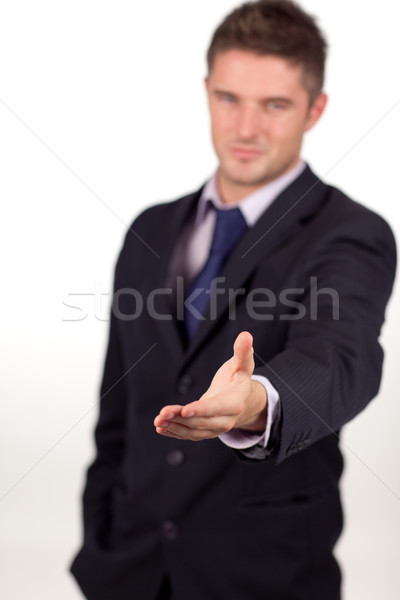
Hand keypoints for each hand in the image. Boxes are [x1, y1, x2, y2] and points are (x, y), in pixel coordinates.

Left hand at [153, 331, 267, 440]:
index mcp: (235, 403)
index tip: (185, 410)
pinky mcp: (204, 432)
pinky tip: (160, 427)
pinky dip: (174, 432)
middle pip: (201, 422)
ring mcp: (215, 429)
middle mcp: (226, 420)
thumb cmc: (237, 378)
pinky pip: (188, 435)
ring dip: (174, 426)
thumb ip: (242, 352)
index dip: (201, 410)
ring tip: (158, 420)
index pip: (217, 407)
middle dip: (181, 419)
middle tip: (162, 413)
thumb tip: (246, 335)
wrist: (240, 400)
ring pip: (192, 431)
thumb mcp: (242, 365)